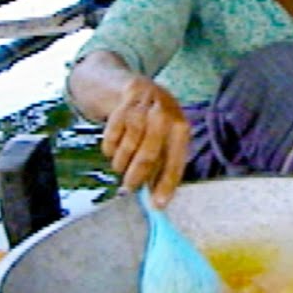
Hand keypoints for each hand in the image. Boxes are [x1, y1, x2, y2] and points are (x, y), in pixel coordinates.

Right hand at [100, 76, 189, 205]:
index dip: (165, 185)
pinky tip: (114, 148)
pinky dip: (110, 148)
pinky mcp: (123, 104)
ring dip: (121, 163)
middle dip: (136, 177)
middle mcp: (164, 116)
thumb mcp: (166, 137)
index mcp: (181, 128)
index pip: (174, 162)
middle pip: (148, 156)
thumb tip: (158, 200)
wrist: (136, 87)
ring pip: (127, 147)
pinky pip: (112, 137)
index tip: (157, 205)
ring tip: (121, 166)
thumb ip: (163, 165)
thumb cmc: (154, 121)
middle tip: (128, 189)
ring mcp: (143, 108)